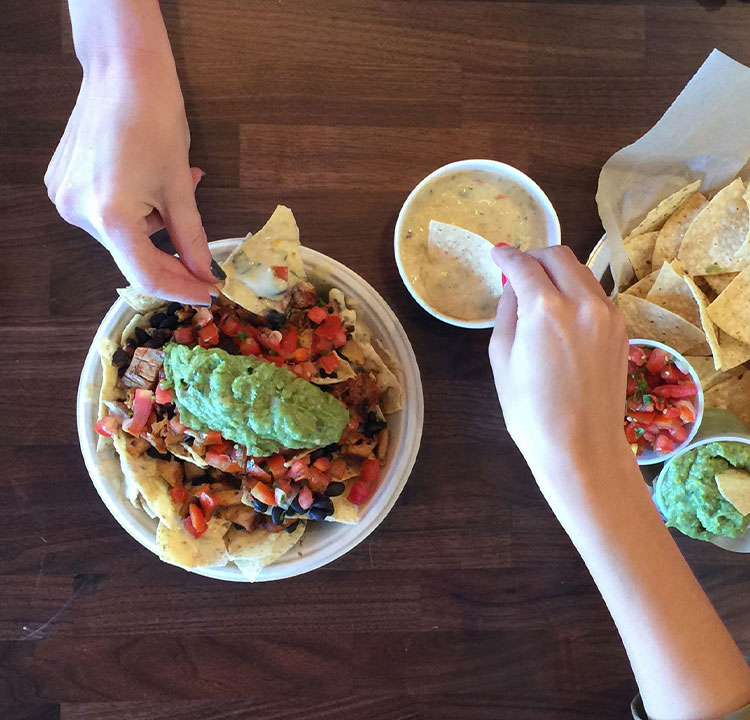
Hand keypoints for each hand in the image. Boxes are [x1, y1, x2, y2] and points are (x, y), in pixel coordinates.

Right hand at [45, 49, 216, 303]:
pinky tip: (149, 180)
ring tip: (179, 183)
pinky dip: (135, 207)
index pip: (146, 275)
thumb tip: (205, 275)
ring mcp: (64, 198)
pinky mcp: (61, 184)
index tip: (207, 293)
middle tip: (204, 249)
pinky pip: (107, 213)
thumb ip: (192, 240)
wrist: (122, 69)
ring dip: (155, 222)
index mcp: (109, 217)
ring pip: (122, 233)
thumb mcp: (181, 188)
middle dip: (172, 252)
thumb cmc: (157, 121)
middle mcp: (78, 213)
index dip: (181, 288)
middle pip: (133, 254)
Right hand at [488, 245, 630, 482]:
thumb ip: (507, 313)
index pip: (523, 266)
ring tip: (539, 290)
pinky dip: (576, 291)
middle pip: (558, 256)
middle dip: (534, 256)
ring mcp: (608, 314)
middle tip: (518, 270)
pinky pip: (595, 294)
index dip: (506, 256)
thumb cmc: (531, 411)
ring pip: (581, 271)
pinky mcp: (621, 328)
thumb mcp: (502, 359)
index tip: (496, 254)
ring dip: (558, 271)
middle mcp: (582, 302)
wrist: (581, 446)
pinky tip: (562, 311)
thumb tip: (514, 289)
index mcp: (545, 309)